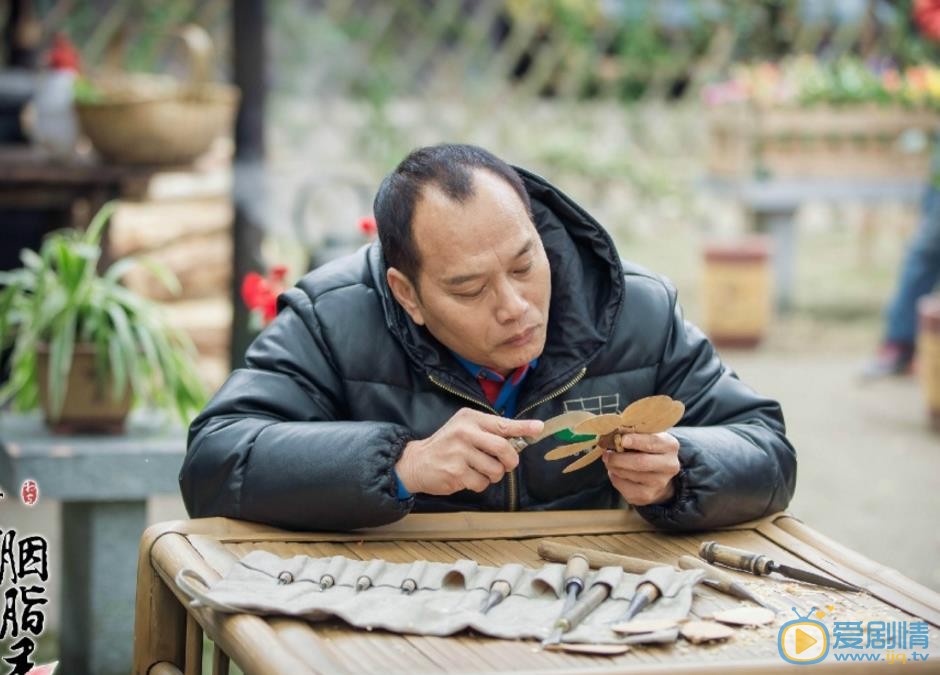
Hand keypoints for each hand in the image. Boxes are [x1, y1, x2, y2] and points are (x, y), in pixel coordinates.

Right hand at [396, 408, 543, 495]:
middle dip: (510, 460)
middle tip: (507, 464)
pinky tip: (468, 478)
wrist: (417, 462)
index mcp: (470, 418)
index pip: (502, 423)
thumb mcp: (465, 429)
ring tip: (481, 471)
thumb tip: (522, 438)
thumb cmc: (447, 445)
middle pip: (503, 448)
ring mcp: (459, 453)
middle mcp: (464, 432)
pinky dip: (480, 484)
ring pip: (495, 469)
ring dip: (494, 475)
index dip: (523, 427)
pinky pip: (482, 483)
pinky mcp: (456, 472)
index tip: (539, 428)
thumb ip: (489, 432)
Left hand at [602, 432, 680, 505]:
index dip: (636, 441)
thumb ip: (634, 434)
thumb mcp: (647, 437)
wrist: (659, 474)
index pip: (653, 442)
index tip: (622, 439)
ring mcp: (660, 483)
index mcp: (670, 446)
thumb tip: (613, 435)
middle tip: (606, 453)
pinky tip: (615, 472)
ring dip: (614, 467)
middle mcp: (669, 466)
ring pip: (629, 475)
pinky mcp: (647, 496)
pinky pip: (624, 487)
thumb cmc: (648, 449)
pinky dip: (614, 477)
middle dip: (619, 458)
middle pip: (640, 462)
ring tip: (609, 460)